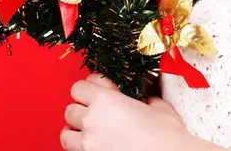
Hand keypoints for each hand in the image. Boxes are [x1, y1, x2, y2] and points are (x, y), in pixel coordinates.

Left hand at [60, 72, 191, 150]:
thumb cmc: (164, 134)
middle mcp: (91, 120)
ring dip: (75, 132)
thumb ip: (144, 99)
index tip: (98, 90)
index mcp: (106, 100)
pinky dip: (79, 149)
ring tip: (88, 133)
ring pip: (65, 134)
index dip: (89, 87)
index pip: (79, 87)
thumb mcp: (157, 105)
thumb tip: (145, 102)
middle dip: (81, 110)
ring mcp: (87, 144)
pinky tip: (93, 146)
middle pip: (69, 109)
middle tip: (94, 112)